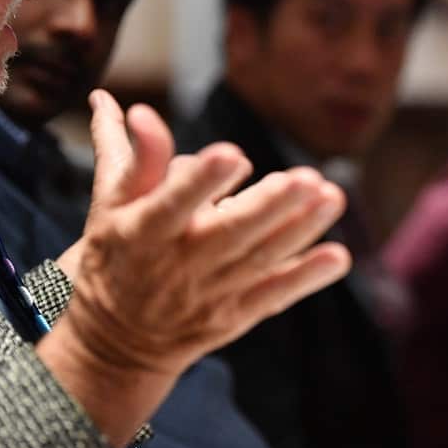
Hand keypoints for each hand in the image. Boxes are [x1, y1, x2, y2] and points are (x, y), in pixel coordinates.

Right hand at [39, 91, 350, 446]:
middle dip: (267, 208)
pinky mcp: (234, 314)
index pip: (171, 204)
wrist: (116, 340)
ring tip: (332, 196)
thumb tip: (135, 107)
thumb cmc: (116, 254)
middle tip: (303, 178)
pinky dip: (306, 278)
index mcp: (143, 231)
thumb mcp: (110, 205)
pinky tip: (337, 256)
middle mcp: (178, 264)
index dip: (200, 183)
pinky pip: (273, 295)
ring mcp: (210, 293)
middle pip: (228, 235)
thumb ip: (133, 156)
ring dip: (299, 231)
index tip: (232, 154)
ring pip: (259, 261)